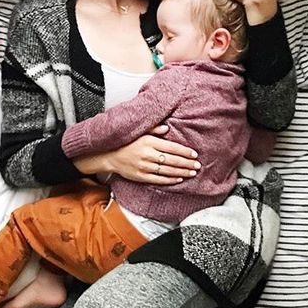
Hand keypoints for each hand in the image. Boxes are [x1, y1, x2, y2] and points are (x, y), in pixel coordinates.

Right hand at [74, 125, 200, 185]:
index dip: (184, 151)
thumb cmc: (127, 143)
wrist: (110, 155)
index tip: (194, 154)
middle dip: (187, 163)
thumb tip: (167, 128)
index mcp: (149, 142)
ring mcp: (144, 167)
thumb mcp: (139, 132)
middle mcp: (148, 154)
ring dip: (181, 172)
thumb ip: (154, 129)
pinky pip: (159, 179)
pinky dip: (170, 180)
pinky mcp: (141, 176)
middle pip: (172, 160)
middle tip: (198, 165)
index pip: (171, 147)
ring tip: (192, 172)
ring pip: (167, 170)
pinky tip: (179, 179)